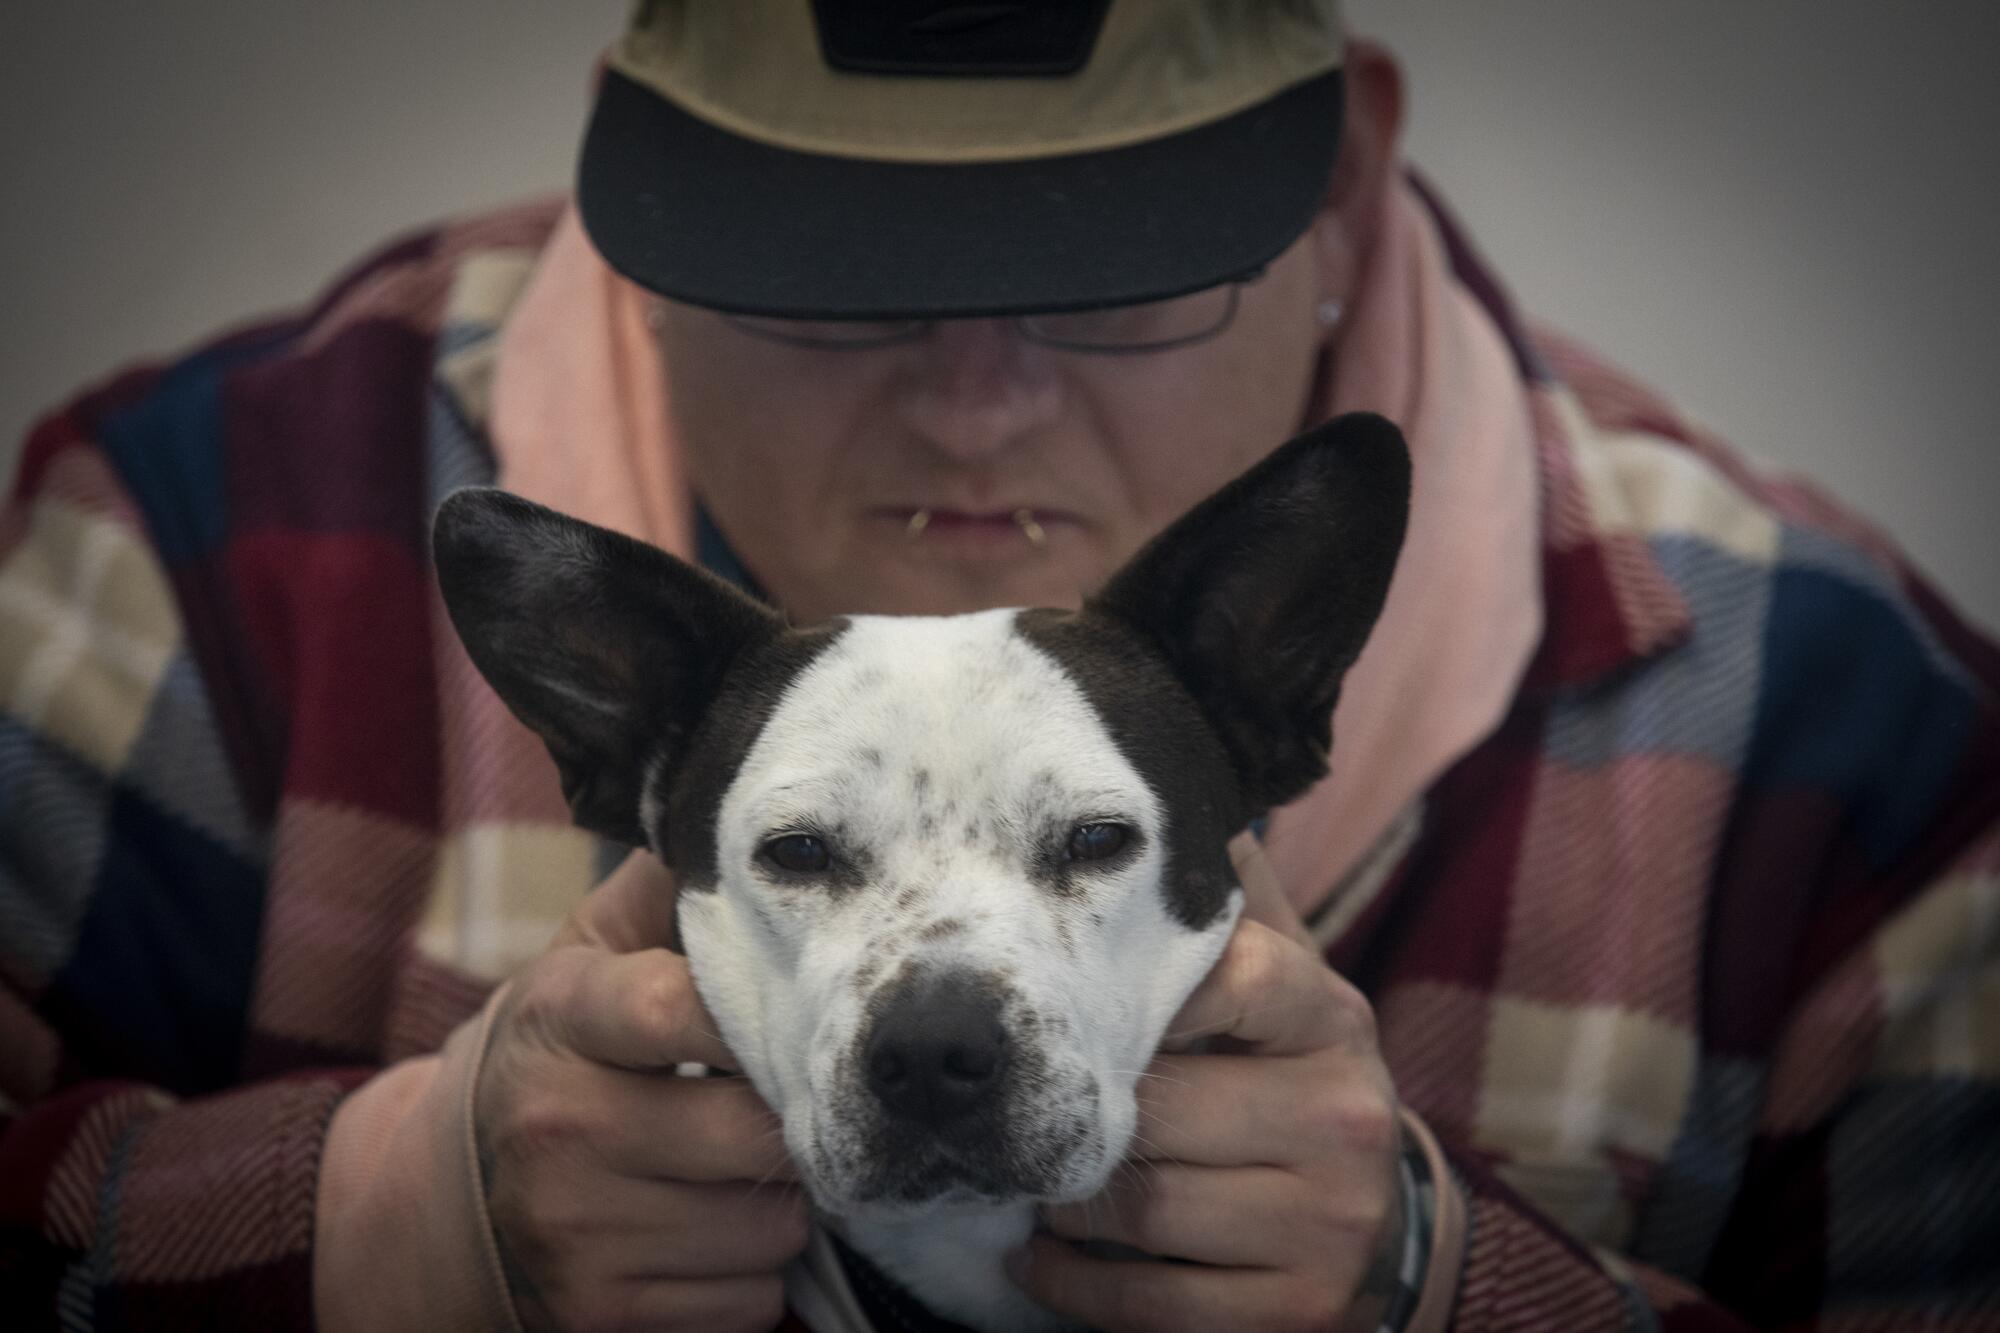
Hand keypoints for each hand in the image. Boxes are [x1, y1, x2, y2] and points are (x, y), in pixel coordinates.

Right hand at [475, 850, 807, 1332]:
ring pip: (768, 1226)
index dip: (760, 1013)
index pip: (679, 1008)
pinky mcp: (601, 1314)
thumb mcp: (575, 965)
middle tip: (786, 1104)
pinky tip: (710, 1235)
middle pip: (754, 1132)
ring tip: (740, 1170)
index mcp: (561, 1021)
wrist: (440, 1208)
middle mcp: (561, 1128)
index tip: (809, 1008)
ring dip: (778, 1204)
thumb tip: (738, 820)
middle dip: (790, 1121)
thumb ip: (653, 895)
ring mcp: (579, 1231)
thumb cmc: (549, 1060)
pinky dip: (749, 1276)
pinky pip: (746, 1301)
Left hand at [1009, 841, 1401, 1332]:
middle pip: (1162, 1108)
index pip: (1238, 976)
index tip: (1077, 995)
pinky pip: (1153, 1302)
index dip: (1149, 987)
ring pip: (1146, 1207)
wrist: (1364, 1227)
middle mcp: (1345, 1114)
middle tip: (1021, 1109)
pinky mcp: (1298, 1309)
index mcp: (1332, 1019)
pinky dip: (1076, 1283)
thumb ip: (1234, 901)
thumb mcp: (1276, 984)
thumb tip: (1189, 798)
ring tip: (1027, 1178)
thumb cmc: (1278, 1078)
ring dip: (1065, 1200)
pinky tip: (1041, 1256)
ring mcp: (1330, 1220)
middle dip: (1082, 1113)